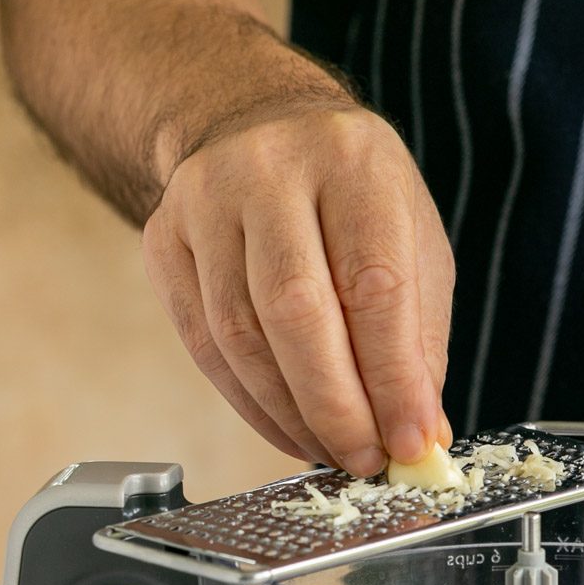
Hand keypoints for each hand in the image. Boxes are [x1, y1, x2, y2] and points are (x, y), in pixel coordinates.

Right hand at [143, 100, 454, 474]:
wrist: (255, 124)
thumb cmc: (352, 198)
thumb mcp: (414, 244)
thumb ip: (419, 339)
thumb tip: (420, 433)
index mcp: (353, 163)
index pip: (373, 286)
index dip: (393, 379)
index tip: (411, 441)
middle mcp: (269, 171)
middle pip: (296, 311)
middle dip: (336, 406)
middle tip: (366, 459)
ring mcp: (204, 202)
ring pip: (241, 336)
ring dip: (292, 415)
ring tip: (333, 451)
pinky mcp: (163, 242)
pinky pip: (205, 346)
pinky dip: (252, 405)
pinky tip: (289, 430)